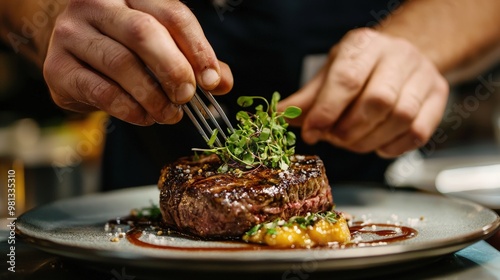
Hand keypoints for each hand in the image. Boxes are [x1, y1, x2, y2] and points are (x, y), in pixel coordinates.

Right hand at [43, 0, 232, 124]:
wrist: (75, 58)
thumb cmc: (126, 49)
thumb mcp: (163, 46)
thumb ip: (193, 60)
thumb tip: (222, 82)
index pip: (172, 15)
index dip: (198, 50)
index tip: (213, 81)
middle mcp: (98, 5)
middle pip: (144, 32)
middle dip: (173, 70)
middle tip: (187, 96)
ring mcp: (72, 33)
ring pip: (121, 63)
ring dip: (153, 96)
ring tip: (170, 114)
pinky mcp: (58, 67)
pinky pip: (100, 91)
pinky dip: (129, 109)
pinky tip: (145, 117)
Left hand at [279, 28, 448, 157]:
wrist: (400, 58)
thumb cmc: (359, 69)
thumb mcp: (329, 75)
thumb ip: (305, 100)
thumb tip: (275, 119)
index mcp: (364, 45)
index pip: (347, 79)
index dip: (327, 111)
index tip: (311, 133)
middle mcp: (398, 55)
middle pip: (378, 101)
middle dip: (350, 129)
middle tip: (335, 138)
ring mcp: (423, 75)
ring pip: (401, 118)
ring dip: (370, 140)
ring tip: (352, 141)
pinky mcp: (439, 96)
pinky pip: (418, 132)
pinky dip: (392, 147)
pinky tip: (376, 144)